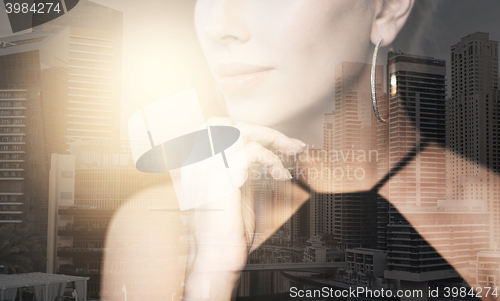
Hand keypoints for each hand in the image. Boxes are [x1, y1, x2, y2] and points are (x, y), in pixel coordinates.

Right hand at [183, 118, 304, 300]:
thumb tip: (262, 157)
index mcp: (197, 165)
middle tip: (288, 143)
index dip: (249, 131)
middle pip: (228, 123)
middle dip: (262, 130)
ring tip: (291, 153)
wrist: (213, 259)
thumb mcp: (234, 193)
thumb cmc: (223, 233)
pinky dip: (272, 159)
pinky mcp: (221, 175)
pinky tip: (281, 175)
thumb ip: (242, 172)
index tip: (276, 141)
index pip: (218, 130)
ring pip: (240, 131)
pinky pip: (251, 151)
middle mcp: (197, 162)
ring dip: (272, 139)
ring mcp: (206, 166)